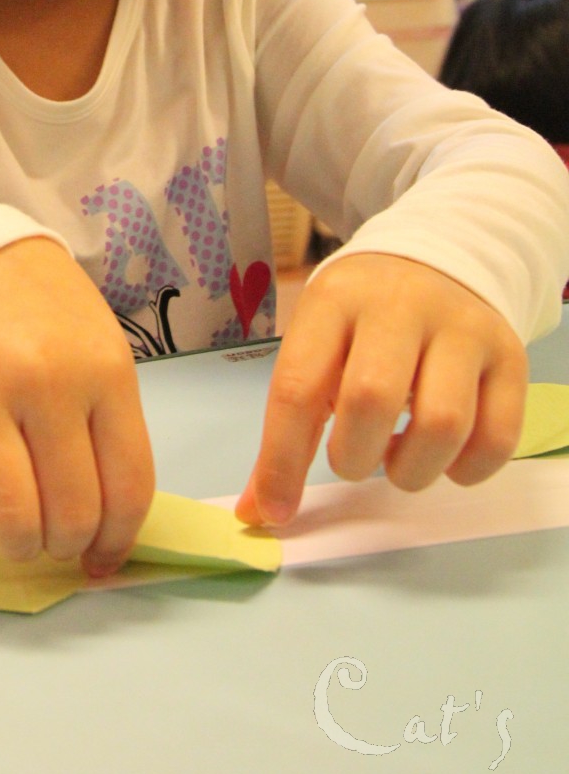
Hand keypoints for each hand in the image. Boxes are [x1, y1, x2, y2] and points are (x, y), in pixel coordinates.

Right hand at [0, 237, 154, 574]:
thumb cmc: (42, 318)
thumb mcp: (100, 354)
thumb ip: (110, 434)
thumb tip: (107, 540)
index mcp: (102, 370)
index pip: (127, 489)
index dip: (116, 542)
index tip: (100, 557)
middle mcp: (42, 379)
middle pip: (69, 512)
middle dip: (63, 544)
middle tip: (52, 532)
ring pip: (8, 516)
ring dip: (16, 542)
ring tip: (15, 526)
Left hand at [235, 253, 527, 526]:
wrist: (438, 262)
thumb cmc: (362, 319)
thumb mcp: (317, 344)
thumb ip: (290, 423)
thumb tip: (263, 510)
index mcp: (335, 299)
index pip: (298, 385)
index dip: (282, 461)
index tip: (276, 511)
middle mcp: (401, 304)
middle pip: (372, 399)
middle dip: (354, 457)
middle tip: (353, 459)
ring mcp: (462, 327)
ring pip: (444, 423)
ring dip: (412, 469)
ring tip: (397, 457)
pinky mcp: (510, 354)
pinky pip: (498, 437)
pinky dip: (466, 470)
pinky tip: (444, 458)